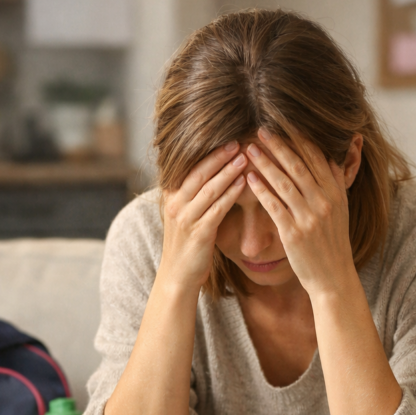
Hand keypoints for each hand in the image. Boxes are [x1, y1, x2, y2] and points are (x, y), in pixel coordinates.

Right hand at [160, 142, 247, 292]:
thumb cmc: (186, 245)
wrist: (177, 276)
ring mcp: (186, 219)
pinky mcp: (199, 233)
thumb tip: (210, 175)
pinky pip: (217, 208)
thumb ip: (193, 195)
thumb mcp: (184, 215)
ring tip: (244, 157)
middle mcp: (176, 204)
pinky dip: (231, 194)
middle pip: (199, 173)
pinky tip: (244, 184)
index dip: (207, 153)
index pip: (189, 168)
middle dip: (218, 156)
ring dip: (228, 171)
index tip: (224, 138)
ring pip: (209, 188)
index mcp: (171, 197)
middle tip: (236, 141)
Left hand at [245, 129, 357, 298]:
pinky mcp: (294, 234)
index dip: (299, 138)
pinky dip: (261, 190)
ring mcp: (309, 218)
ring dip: (265, 163)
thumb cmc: (333, 243)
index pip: (316, 158)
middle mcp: (324, 202)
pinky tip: (249, 178)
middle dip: (279, 145)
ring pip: (284, 183)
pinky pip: (274, 206)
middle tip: (261, 128)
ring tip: (249, 148)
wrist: (333, 277)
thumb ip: (336, 182)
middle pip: (299, 165)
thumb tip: (336, 154)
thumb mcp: (341, 210)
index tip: (283, 122)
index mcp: (336, 193)